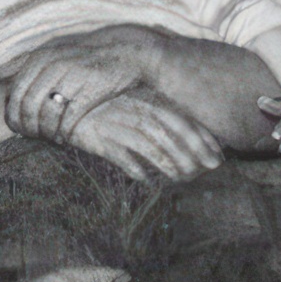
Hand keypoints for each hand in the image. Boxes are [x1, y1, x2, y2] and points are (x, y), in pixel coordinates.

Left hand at [4, 27, 161, 142]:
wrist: (124, 56)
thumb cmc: (85, 64)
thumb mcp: (55, 59)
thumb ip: (33, 75)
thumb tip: (9, 102)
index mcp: (40, 59)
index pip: (14, 94)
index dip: (14, 116)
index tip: (20, 129)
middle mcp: (53, 66)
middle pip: (27, 106)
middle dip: (28, 127)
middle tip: (34, 137)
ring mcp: (71, 78)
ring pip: (46, 114)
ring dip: (46, 132)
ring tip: (50, 137)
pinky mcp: (90, 91)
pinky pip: (68, 119)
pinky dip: (64, 133)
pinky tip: (65, 137)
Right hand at [66, 86, 223, 182]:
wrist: (64, 106)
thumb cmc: (107, 112)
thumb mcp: (135, 111)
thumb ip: (160, 126)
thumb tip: (190, 150)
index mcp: (146, 100)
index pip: (180, 117)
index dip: (200, 137)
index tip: (216, 156)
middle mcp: (133, 109)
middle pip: (168, 130)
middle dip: (190, 150)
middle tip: (207, 169)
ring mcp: (115, 122)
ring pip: (148, 143)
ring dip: (167, 162)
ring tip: (181, 178)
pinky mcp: (97, 138)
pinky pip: (120, 155)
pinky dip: (135, 168)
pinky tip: (147, 181)